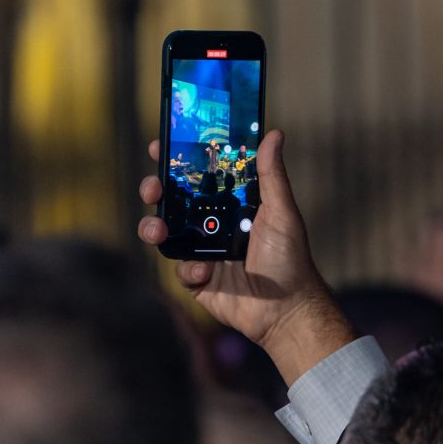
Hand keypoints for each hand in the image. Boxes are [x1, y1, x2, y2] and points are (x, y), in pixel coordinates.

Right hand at [137, 130, 355, 382]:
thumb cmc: (289, 258)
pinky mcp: (196, 280)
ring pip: (165, 233)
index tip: (159, 145)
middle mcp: (211, 224)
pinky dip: (187, 268)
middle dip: (154, 191)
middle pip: (172, 201)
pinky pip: (178, 268)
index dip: (177, 161)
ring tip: (158, 231)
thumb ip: (272, 176)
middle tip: (153, 189)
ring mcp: (200, 251)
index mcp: (230, 203)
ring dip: (154, 228)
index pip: (198, 176)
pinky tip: (204, 272)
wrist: (286, 309)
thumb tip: (274, 134)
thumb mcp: (282, 213)